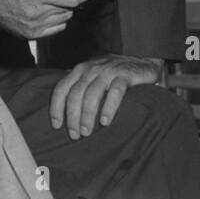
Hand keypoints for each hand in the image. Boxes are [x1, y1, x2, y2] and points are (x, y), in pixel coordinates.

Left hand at [49, 54, 164, 139]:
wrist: (143, 64)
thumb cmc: (113, 74)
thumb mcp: (92, 76)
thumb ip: (79, 87)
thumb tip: (62, 111)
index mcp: (79, 70)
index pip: (61, 88)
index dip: (56, 107)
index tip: (55, 125)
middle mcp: (90, 69)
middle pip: (75, 94)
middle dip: (72, 116)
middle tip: (74, 135)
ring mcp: (107, 71)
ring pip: (92, 94)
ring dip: (87, 115)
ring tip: (86, 132)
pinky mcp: (125, 75)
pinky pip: (115, 93)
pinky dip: (108, 108)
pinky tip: (105, 121)